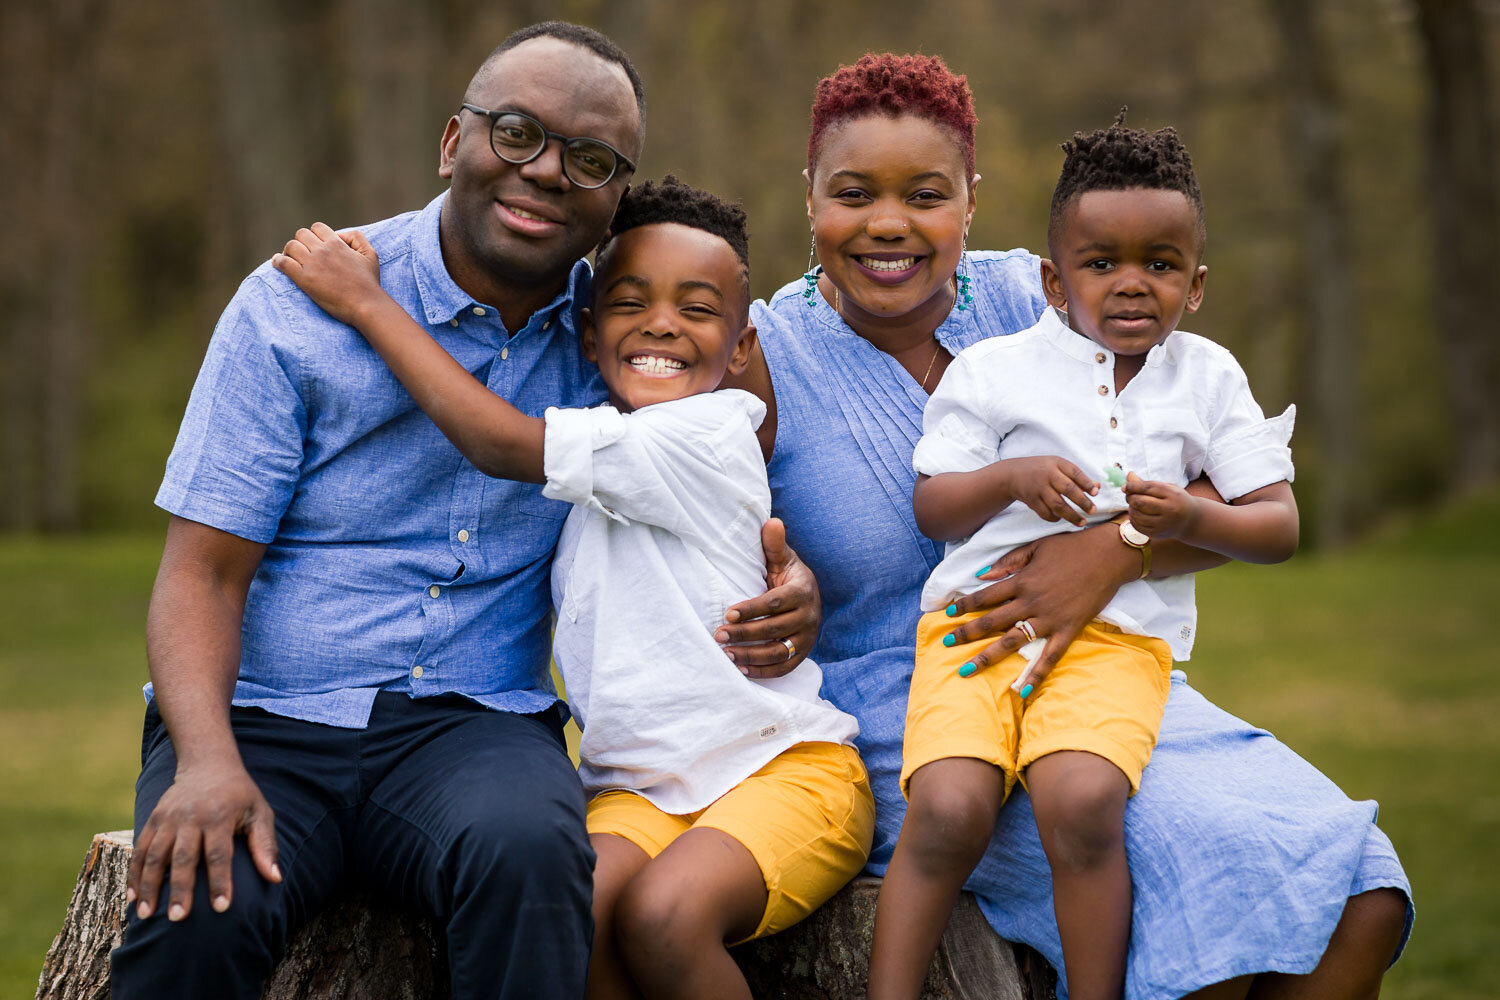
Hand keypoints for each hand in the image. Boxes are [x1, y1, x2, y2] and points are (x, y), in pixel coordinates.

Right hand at [126, 758, 279, 921]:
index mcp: (220, 815)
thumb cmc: (240, 795)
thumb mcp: (259, 812)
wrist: (208, 764)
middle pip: (184, 857)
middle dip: (180, 889)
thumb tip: (276, 878)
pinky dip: (134, 873)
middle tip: (178, 918)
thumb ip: (266, 845)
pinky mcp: (153, 818)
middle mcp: (191, 816)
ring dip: (149, 885)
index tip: (221, 908)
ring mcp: (168, 817)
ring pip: (155, 855)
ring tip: (145, 915)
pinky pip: (139, 848)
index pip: (220, 854)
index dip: (220, 881)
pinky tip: (132, 897)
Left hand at [271, 222, 381, 325]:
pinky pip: (284, 263)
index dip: (315, 235)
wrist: (365, 305)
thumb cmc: (369, 282)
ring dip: (289, 251)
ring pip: (290, 246)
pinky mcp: (304, 279)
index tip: (315, 245)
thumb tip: (339, 235)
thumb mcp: (371, 254)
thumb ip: (357, 237)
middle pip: (301, 234)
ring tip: (290, 259)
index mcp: (337, 243)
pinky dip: (278, 261)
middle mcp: (323, 250)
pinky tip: (278, 264)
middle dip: (301, 242)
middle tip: (302, 254)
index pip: (317, 227)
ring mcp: (312, 264)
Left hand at [715, 518, 820, 678]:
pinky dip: (763, 671)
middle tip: (717, 635)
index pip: (774, 603)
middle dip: (744, 634)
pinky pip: (784, 667)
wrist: (808, 595)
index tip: (726, 614)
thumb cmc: (787, 575)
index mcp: (803, 591)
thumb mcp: (782, 558)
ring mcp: (808, 638)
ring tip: (726, 654)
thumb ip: (774, 544)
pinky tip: (741, 669)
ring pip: (778, 651)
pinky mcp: (803, 653)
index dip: (750, 610)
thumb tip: (772, 522)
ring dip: (750, 655)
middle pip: (773, 629)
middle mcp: (809, 616)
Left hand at [941, 524, 1135, 687]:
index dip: (965, 604)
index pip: (985, 596)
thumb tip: (982, 575)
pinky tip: (1022, 691)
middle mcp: (1031, 601)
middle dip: (966, 633)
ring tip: (966, 670)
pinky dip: (1036, 674)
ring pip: (1011, 641)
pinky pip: (1050, 656)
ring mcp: (1049, 618)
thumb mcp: (1036, 547)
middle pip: (991, 621)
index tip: (948, 613)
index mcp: (1022, 580)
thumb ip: (1008, 562)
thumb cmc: (1072, 547)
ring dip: (986, 656)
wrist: (1109, 555)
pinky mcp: (1068, 630)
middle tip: (945, 643)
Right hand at [1000, 456, 1098, 526]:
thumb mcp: (1058, 466)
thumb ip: (1077, 477)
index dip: (1086, 483)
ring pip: (1057, 505)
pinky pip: (1045, 513)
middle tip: (1093, 511)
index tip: (1095, 493)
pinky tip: (1061, 519)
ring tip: (1082, 522)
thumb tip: (1097, 488)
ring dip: (1071, 515)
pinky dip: (1054, 518)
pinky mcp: (1031, 500)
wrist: (1012, 474)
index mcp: (1056, 464)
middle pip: (1068, 489)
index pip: (1074, 472)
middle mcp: (1047, 475)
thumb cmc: (1042, 470)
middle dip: (1082, 501)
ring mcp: (1038, 488)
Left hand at [1124, 472, 1200, 540]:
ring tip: (1135, 504)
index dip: (1133, 486)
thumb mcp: (1167, 488)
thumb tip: (1129, 476)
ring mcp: (1163, 524)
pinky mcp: (1157, 534)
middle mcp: (1169, 510)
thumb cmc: (1176, 500)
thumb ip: (1148, 484)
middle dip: (1130, 497)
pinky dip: (1133, 518)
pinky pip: (1137, 526)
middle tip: (1129, 495)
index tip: (1125, 486)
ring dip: (1131, 508)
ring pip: (1137, 514)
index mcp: (1173, 495)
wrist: (1190, 521)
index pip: (1148, 488)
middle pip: (1141, 502)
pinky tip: (1137, 514)